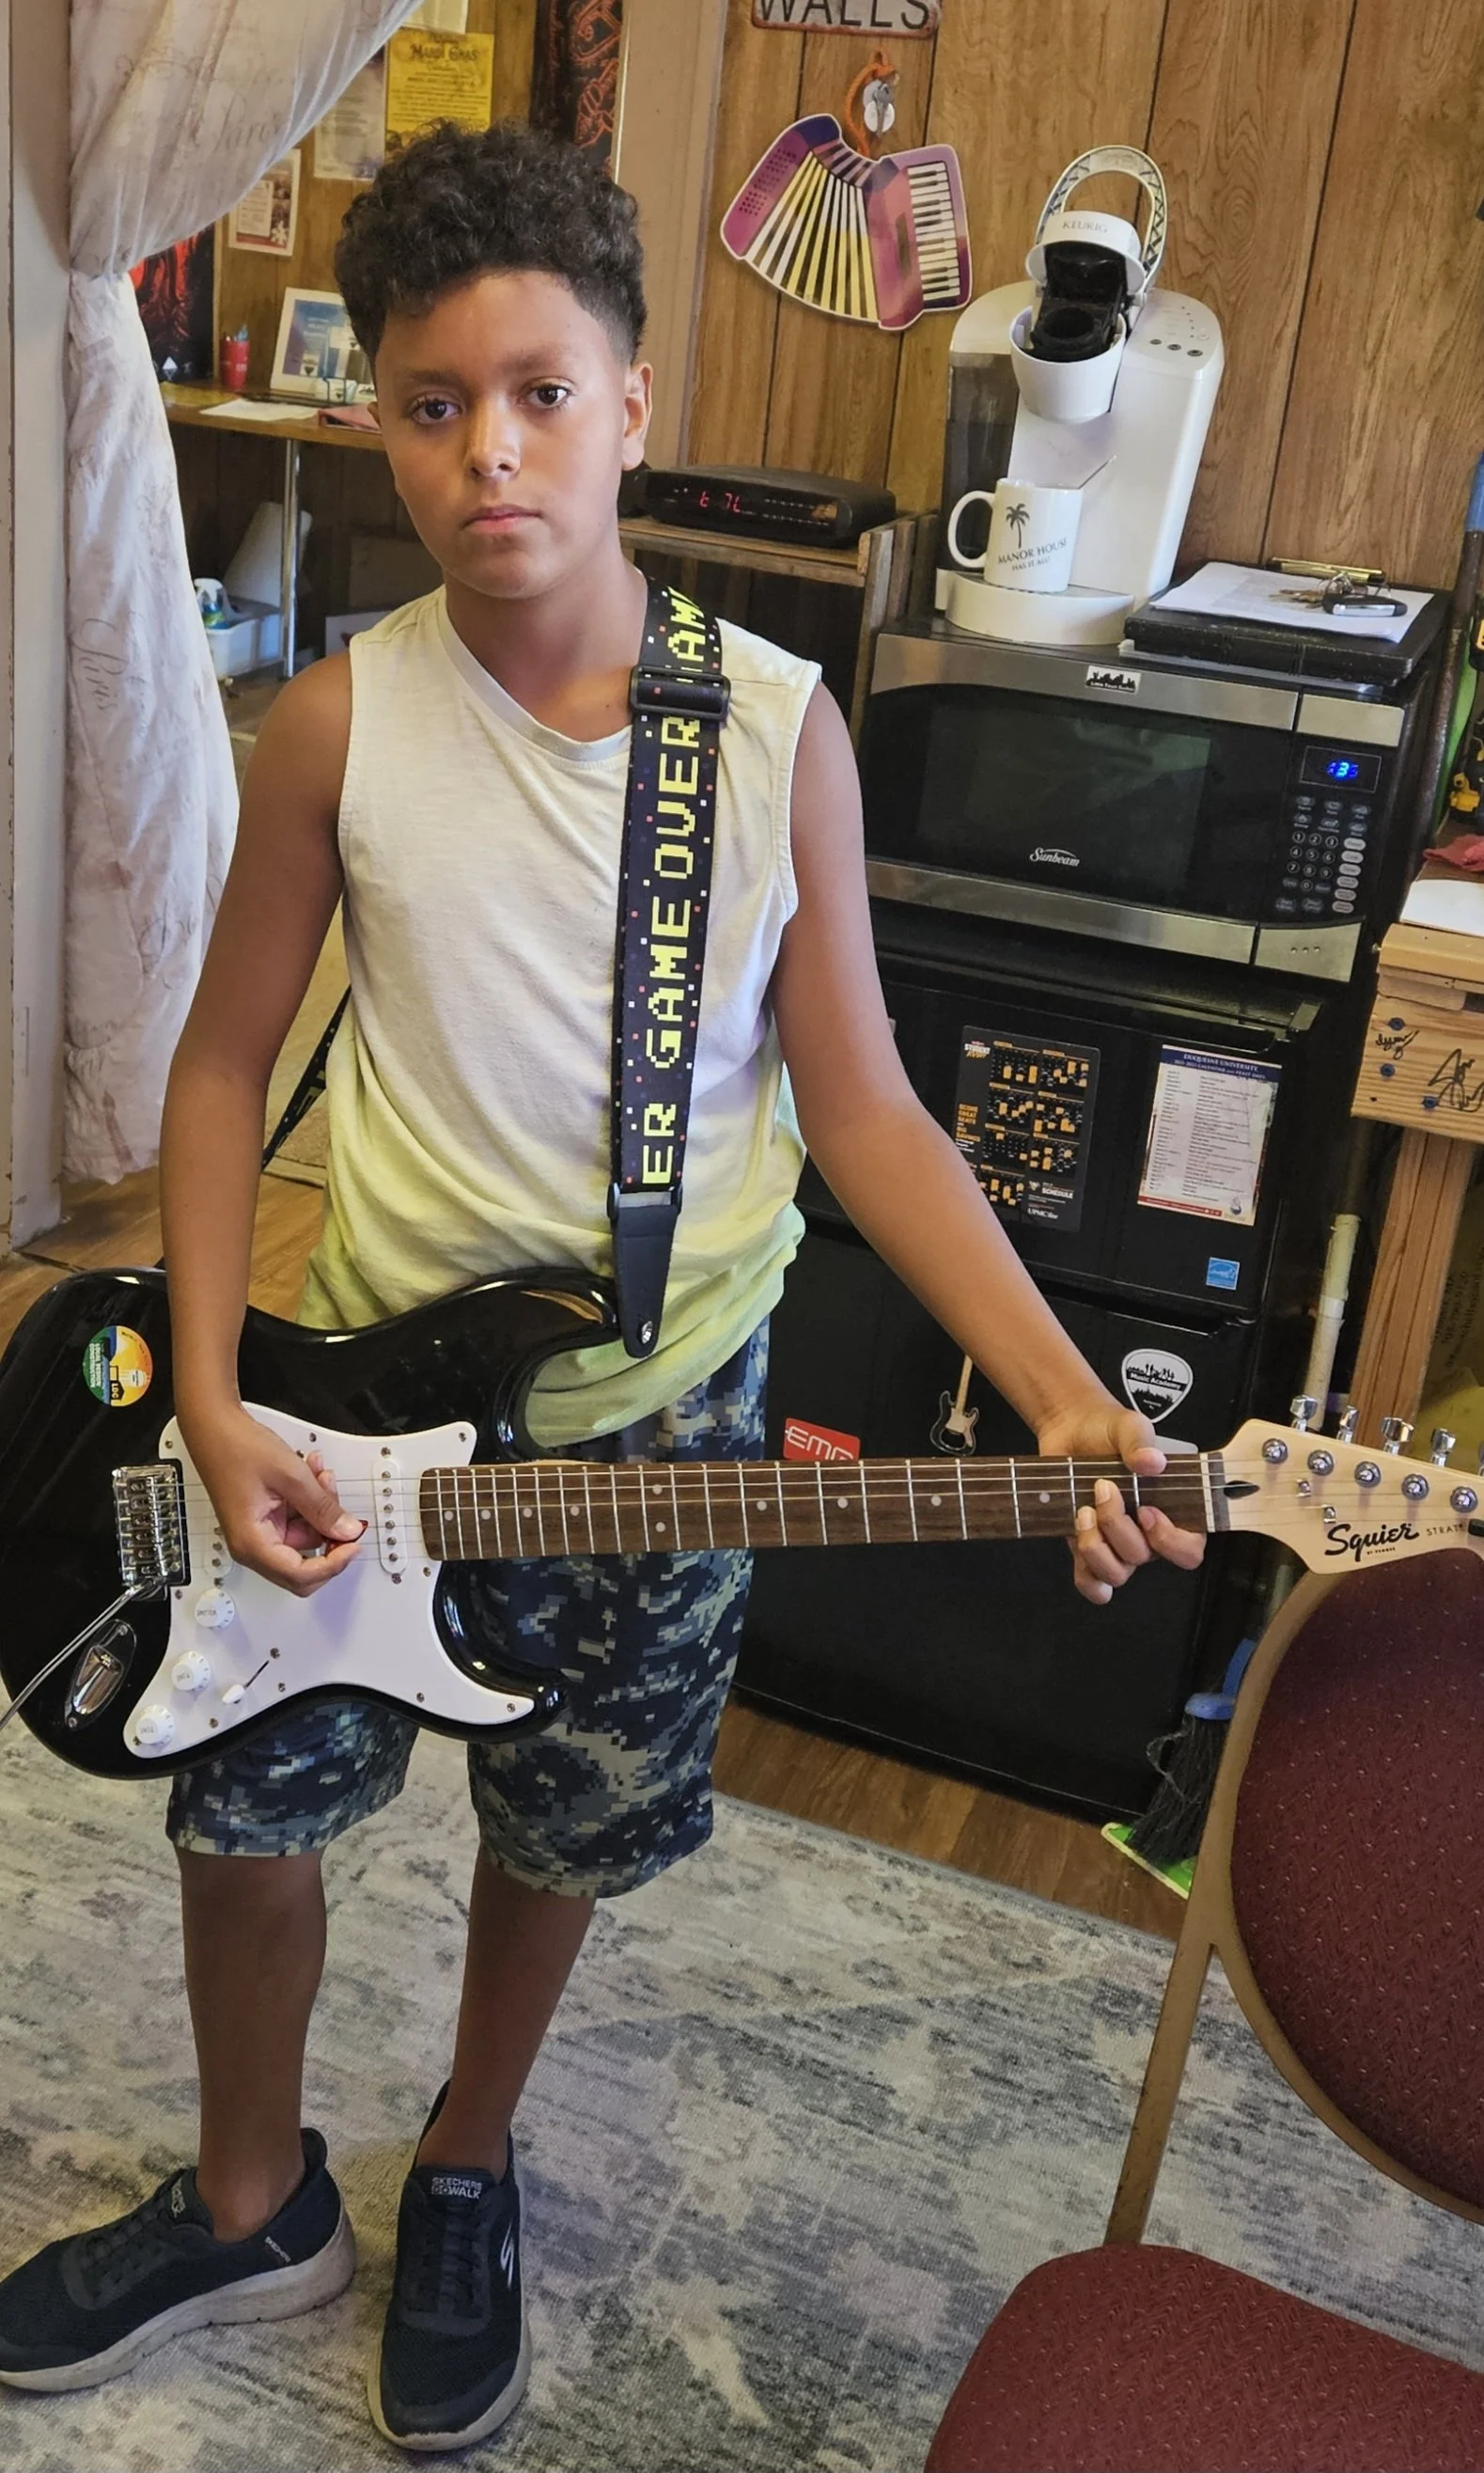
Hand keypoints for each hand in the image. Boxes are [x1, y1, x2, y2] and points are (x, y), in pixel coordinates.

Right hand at [179, 1401, 365, 1596]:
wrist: (215, 1427)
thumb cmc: (236, 1448)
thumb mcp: (291, 1476)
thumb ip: (322, 1508)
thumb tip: (346, 1531)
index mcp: (252, 1543)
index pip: (300, 1576)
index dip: (333, 1564)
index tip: (352, 1545)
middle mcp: (253, 1545)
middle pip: (303, 1566)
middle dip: (328, 1537)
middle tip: (344, 1517)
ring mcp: (259, 1531)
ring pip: (305, 1537)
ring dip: (320, 1509)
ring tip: (321, 1476)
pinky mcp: (264, 1518)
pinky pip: (297, 1520)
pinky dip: (309, 1500)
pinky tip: (311, 1476)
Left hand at [1036, 1394, 1206, 1606]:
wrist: (1071, 1429)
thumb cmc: (1109, 1430)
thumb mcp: (1129, 1426)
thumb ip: (1141, 1441)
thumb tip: (1152, 1462)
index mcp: (1172, 1511)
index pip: (1188, 1550)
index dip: (1170, 1541)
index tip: (1147, 1510)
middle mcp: (1147, 1535)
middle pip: (1142, 1557)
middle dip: (1118, 1526)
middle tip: (1104, 1489)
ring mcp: (1116, 1544)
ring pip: (1115, 1574)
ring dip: (1096, 1547)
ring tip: (1083, 1510)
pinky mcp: (1086, 1546)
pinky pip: (1091, 1582)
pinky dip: (1085, 1572)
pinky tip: (1077, 1539)